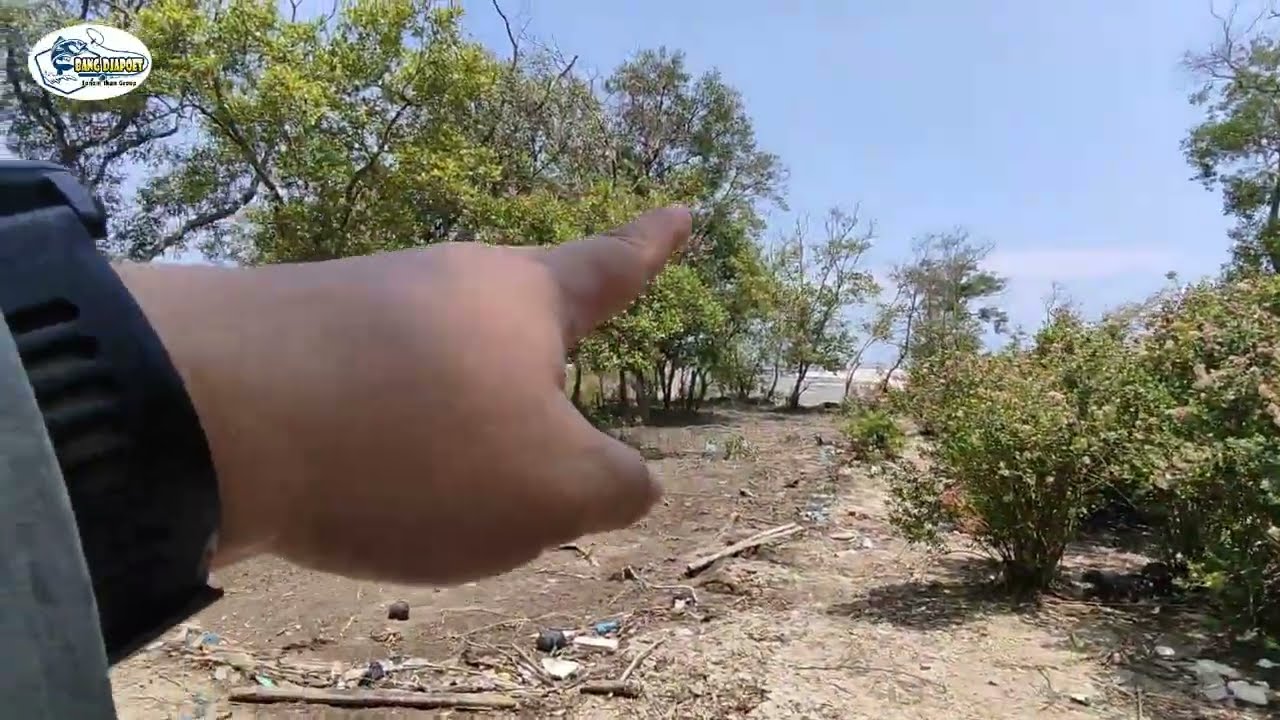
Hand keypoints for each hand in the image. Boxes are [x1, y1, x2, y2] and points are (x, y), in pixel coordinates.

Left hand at [116, 207, 690, 582]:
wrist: (207, 416)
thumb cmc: (419, 445)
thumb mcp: (553, 490)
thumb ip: (614, 488)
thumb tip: (630, 483)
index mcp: (524, 299)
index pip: (609, 266)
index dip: (653, 247)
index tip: (681, 209)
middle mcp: (444, 284)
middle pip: (510, 338)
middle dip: (527, 396)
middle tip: (524, 459)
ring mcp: (360, 307)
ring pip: (434, 384)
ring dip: (445, 444)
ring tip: (418, 507)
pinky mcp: (288, 346)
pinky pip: (365, 408)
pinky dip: (379, 457)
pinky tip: (354, 500)